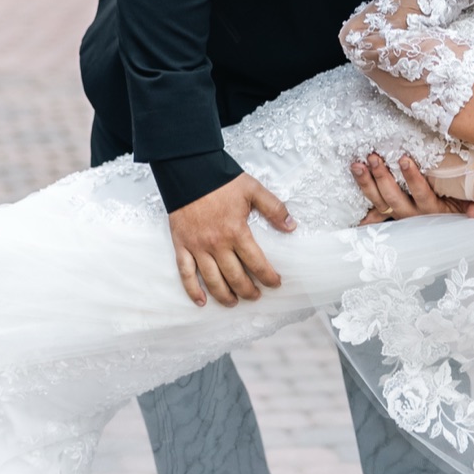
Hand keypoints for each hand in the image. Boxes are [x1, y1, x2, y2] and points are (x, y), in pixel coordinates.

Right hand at [167, 173, 294, 309]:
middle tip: (256, 296)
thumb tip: (291, 226)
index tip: (275, 283)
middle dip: (248, 291)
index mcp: (236, 232)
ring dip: (225, 296)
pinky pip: (186, 273)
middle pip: (235, 277)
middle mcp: (217, 244)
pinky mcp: (181, 246)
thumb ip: (274, 208)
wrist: (188, 170)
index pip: (256, 263)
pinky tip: (201, 301)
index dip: (268, 277)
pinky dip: (192, 290)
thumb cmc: (220, 180)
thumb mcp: (253, 189)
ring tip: (233, 303)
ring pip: (213, 280)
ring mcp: (197, 247)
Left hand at [351, 153, 473, 220]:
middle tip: (373, 157)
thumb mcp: (461, 207)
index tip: (403, 158)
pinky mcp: (389, 215)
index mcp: (430, 210)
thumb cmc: (454, 209)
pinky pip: (373, 211)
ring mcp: (398, 215)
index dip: (411, 177)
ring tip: (357, 165)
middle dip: (382, 176)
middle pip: (393, 197)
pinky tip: (349, 198)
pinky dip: (361, 209)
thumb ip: (467, 207)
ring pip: (378, 201)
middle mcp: (412, 214)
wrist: (443, 233)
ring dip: (366, 184)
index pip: (420, 192)